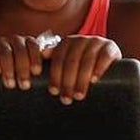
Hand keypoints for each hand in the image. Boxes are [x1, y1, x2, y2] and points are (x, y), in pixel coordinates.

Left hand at [0, 34, 120, 102]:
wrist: (110, 64)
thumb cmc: (82, 69)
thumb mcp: (67, 66)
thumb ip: (52, 65)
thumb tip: (28, 68)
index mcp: (67, 43)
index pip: (58, 58)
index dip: (55, 75)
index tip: (53, 92)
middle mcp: (81, 39)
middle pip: (71, 60)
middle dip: (67, 81)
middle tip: (65, 100)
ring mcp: (97, 42)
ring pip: (87, 60)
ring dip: (81, 79)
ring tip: (78, 96)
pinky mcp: (112, 48)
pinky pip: (105, 55)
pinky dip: (99, 67)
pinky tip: (95, 79)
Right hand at [0, 35, 44, 90]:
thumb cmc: (20, 74)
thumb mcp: (31, 70)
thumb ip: (41, 67)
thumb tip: (52, 67)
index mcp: (28, 43)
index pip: (34, 46)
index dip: (35, 58)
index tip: (36, 72)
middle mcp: (15, 40)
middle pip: (20, 50)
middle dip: (22, 68)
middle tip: (24, 85)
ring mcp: (0, 42)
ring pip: (5, 51)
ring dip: (8, 68)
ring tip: (10, 84)